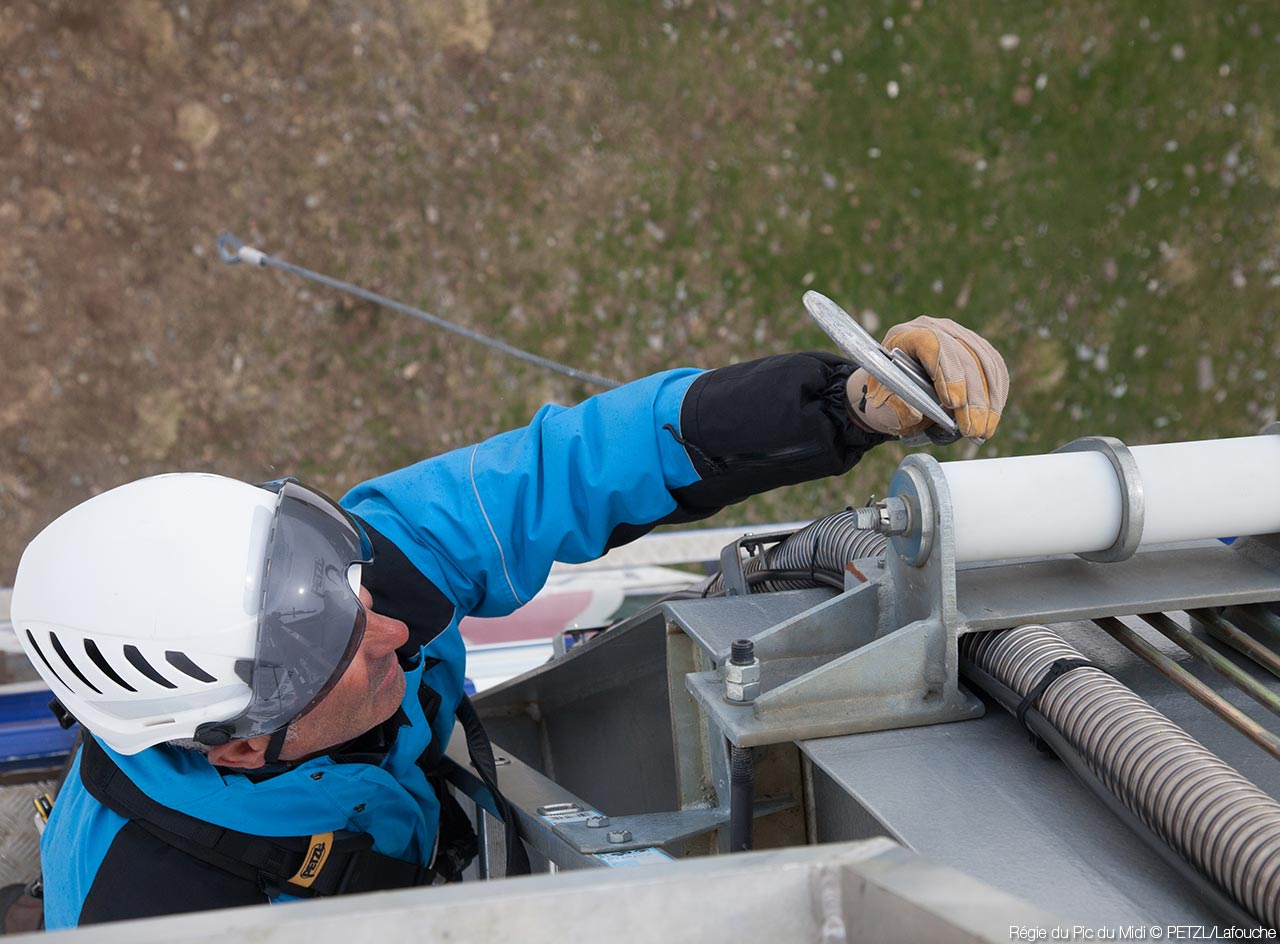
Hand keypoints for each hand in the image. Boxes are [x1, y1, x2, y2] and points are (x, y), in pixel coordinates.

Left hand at [846, 316, 1008, 441]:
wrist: (893, 392)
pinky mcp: (975, 347)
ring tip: (984, 430)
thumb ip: (894, 409)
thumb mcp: (881, 407)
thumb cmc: (886, 398)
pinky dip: (996, 394)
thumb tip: (915, 412)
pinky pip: (994, 368)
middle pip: (964, 356)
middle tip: (972, 429)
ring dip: (989, 400)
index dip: (947, 374)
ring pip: (984, 363)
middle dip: (972, 397)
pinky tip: (992, 416)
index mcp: (905, 336)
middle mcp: (934, 328)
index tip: (954, 404)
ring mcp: (957, 335)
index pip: (933, 345)